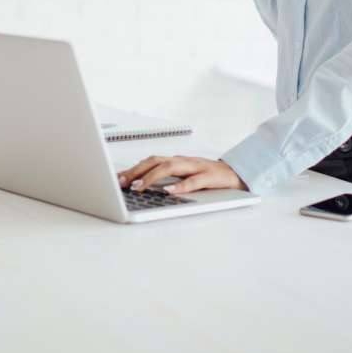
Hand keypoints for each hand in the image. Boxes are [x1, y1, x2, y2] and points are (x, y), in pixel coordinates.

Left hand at [117, 155, 248, 194]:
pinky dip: (180, 186)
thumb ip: (166, 178)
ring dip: (152, 177)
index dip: (132, 168)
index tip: (115, 178)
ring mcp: (196, 168)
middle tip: (121, 182)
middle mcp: (183, 161)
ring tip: (139, 187)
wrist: (236, 173)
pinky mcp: (210, 177)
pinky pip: (193, 181)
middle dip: (136, 171)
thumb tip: (139, 185)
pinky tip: (169, 192)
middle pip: (156, 160)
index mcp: (176, 161)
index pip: (150, 161)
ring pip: (171, 168)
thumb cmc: (207, 176)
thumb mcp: (183, 176)